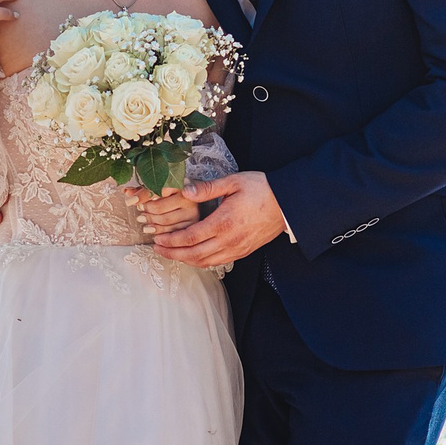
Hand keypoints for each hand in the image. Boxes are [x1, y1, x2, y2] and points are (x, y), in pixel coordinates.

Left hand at [122, 182, 201, 237]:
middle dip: (145, 210)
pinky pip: (171, 233)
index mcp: (180, 184)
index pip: (158, 189)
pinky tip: (151, 229)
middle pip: (158, 207)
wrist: (199, 201)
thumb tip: (127, 192)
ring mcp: (192, 213)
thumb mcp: (160, 187)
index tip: (130, 201)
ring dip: (150, 221)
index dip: (142, 196)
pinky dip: (158, 233)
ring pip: (164, 221)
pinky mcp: (193, 226)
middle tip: (140, 210)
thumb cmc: (174, 194)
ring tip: (142, 219)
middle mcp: (188, 198)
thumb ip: (143, 189)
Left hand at [150, 171, 285, 269]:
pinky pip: (218, 262)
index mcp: (223, 222)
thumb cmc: (262, 189)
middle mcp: (229, 240)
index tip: (157, 239)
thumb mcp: (233, 182)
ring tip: (171, 254)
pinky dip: (202, 262)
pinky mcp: (243, 252)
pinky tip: (193, 256)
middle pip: (194, 255)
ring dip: (185, 260)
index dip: (171, 241)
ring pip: (205, 262)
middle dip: (172, 254)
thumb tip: (185, 190)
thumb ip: (207, 188)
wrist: (288, 204)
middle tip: (157, 249)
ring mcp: (237, 248)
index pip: (190, 238)